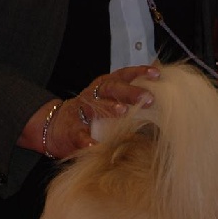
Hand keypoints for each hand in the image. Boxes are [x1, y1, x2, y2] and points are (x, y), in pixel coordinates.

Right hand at [28, 65, 159, 158]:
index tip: (156, 75)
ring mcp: (81, 112)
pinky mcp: (72, 130)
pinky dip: (86, 140)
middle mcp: (94, 95)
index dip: (140, 73)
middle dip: (130, 92)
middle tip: (148, 98)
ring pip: (95, 107)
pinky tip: (94, 145)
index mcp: (106, 87)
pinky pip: (79, 134)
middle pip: (112, 88)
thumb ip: (131, 98)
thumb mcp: (111, 101)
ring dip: (109, 108)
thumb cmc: (91, 114)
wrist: (56, 127)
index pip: (124, 75)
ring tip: (122, 112)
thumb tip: (162, 96)